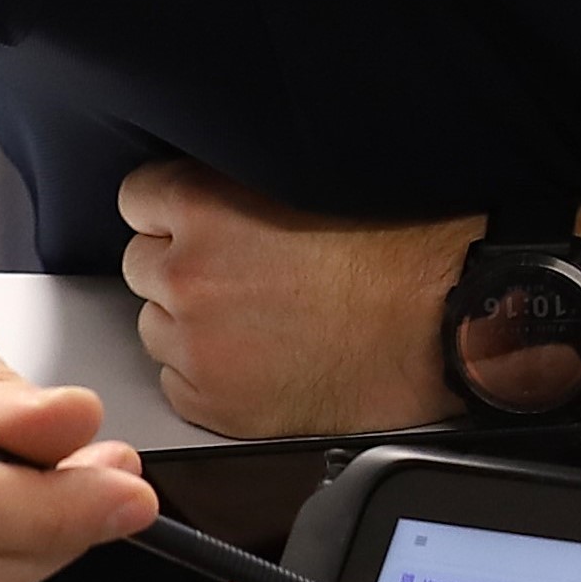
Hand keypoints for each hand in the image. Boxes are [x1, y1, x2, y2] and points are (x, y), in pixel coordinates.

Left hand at [118, 158, 468, 435]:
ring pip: (157, 327)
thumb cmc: (399, 251)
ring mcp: (195, 342)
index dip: (175, 212)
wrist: (442, 320)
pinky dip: (211, 375)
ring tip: (263, 321)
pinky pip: (179, 382)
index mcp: (203, 206)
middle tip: (244, 277)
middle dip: (183, 269)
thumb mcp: (307, 181)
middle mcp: (187, 274)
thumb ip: (236, 187)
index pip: (138, 198)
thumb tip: (202, 194)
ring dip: (193, 324)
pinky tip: (265, 358)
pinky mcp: (213, 400)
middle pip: (142, 266)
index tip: (200, 225)